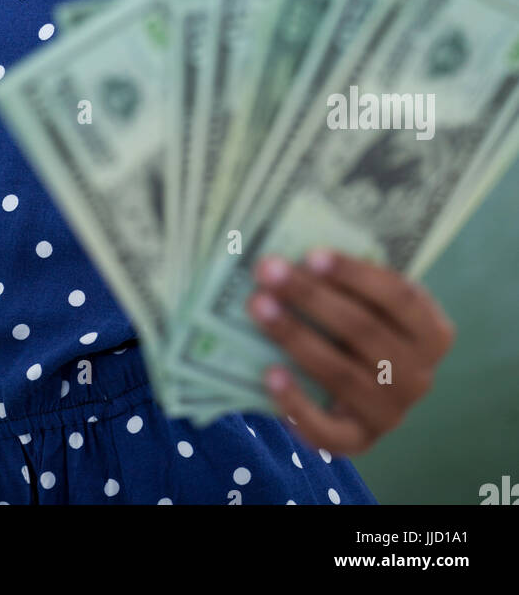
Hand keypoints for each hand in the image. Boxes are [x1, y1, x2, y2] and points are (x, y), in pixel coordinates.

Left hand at [245, 248, 455, 455]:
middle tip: (268, 271)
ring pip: (342, 374)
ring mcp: (391, 413)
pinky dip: (298, 403)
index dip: (355, 275)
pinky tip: (269, 374)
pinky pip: (330, 432)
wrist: (363, 386)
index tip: (311, 254)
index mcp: (432, 333)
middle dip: (310, 297)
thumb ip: (350, 280)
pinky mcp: (361, 441)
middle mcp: (419, 376)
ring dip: (296, 337)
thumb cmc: (362, 324)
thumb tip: (298, 248)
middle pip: (363, 331)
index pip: (399, 297)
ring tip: (258, 307)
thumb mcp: (371, 301)